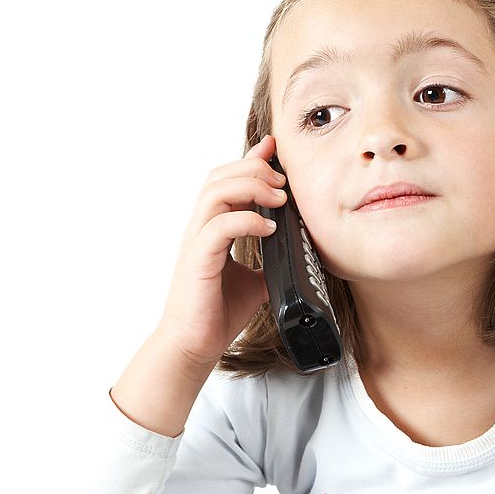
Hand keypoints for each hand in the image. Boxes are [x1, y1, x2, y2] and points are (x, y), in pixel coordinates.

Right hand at [155, 135, 286, 370]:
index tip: (274, 148)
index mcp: (212, 227)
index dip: (250, 159)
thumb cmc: (219, 312)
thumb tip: (299, 248)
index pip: (227, 180)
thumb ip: (270, 257)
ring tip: (279, 199)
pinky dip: (246, 220)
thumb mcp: (256, 278)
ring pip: (215, 192)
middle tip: (283, 181)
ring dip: (250, 187)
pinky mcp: (197, 260)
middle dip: (253, 168)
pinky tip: (269, 228)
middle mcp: (201, 228)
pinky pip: (218, 226)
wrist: (195, 346)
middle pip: (220, 176)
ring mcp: (196, 241)